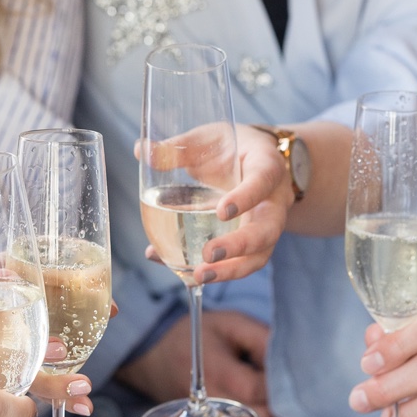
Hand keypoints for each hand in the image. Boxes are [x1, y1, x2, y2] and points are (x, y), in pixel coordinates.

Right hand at [118, 310, 274, 416]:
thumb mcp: (229, 323)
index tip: (287, 365)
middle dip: (279, 400)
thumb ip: (261, 339)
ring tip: (264, 384)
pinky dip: (255, 415)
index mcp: (217, 372)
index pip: (259, 389)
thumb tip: (290, 358)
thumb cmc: (195, 335)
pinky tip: (254, 396)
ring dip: (268, 409)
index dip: (280, 380)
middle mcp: (212, 403)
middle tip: (279, 377)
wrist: (154, 356)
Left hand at [139, 124, 289, 284]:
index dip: (246, 198)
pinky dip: (213, 270)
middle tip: (208, 255)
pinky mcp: (253, 244)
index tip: (221, 211)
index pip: (262, 182)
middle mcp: (274, 201)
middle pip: (267, 230)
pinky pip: (239, 262)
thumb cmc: (229, 147)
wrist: (251, 160)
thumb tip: (142, 151)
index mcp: (267, 166)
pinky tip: (180, 271)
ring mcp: (267, 226)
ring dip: (231, 270)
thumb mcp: (207, 139)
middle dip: (239, 247)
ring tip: (199, 277)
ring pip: (259, 255)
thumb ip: (178, 148)